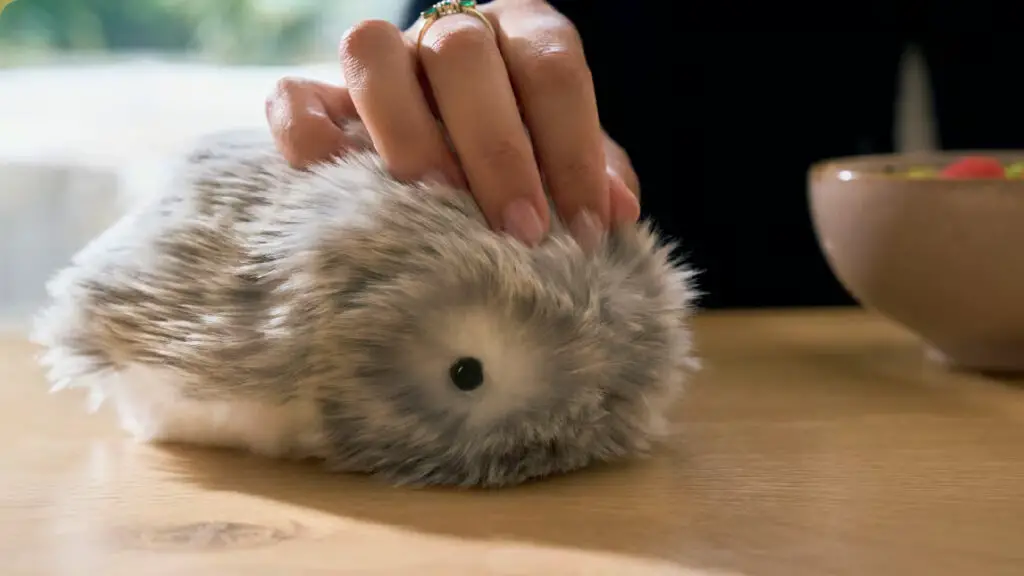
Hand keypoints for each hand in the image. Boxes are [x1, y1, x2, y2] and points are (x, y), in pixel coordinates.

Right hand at [266, 0, 639, 248]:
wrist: (449, 169)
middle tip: (521, 232)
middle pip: (462, 52)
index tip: (587, 228)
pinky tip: (338, 192)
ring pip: (371, 50)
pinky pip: (293, 99)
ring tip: (434, 202)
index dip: (573, 146)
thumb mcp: (565, 166)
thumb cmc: (521, 168)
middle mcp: (447, 35)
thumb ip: (591, 176)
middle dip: (497, 147)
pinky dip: (309, 140)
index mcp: (518, 36)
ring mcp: (378, 64)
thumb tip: (617, 211)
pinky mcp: (315, 100)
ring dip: (406, 130)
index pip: (550, 64)